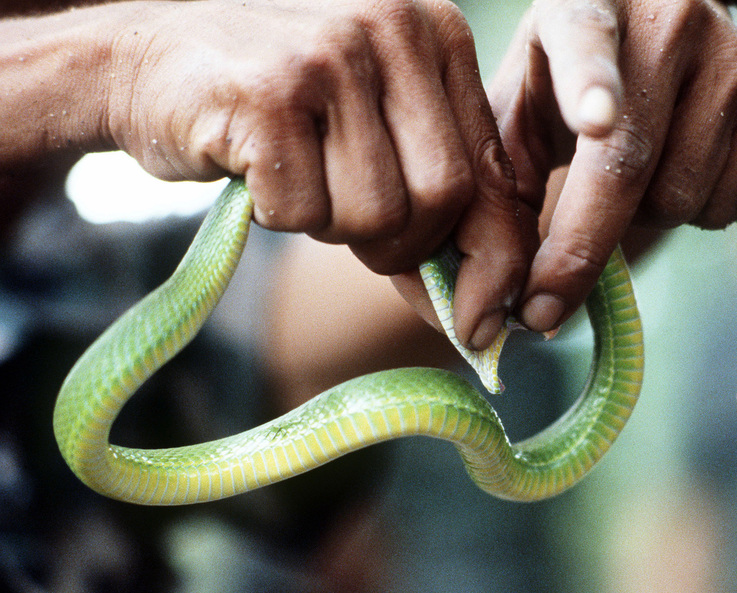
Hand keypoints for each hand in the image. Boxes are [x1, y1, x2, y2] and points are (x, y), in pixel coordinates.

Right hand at [99, 0, 532, 348]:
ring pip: (377, 213)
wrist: (146, 61)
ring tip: (299, 177)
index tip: (480, 322)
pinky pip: (303, 213)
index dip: (493, 258)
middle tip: (352, 231)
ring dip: (333, 227)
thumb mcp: (377, 136)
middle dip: (403, 247)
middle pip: (443, 198)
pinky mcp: (268, 92)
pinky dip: (280, 216)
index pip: (492, 172)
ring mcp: (330, 54)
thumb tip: (485, 316)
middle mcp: (394, 27)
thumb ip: (438, 202)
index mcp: (439, 35)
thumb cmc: (280, 113)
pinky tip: (256, 168)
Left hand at [488, 0, 736, 332]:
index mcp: (586, 3)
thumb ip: (499, 177)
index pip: (586, 42)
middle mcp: (670, 15)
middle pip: (630, 163)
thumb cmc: (560, 87)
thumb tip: (499, 288)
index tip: (593, 123)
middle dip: (581, 249)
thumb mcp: (516, 111)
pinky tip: (674, 171)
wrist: (650, 40)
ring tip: (628, 178)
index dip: (590, 86)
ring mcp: (734, 53)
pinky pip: (729, 203)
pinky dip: (693, 214)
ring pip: (682, 195)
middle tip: (542, 307)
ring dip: (642, 218)